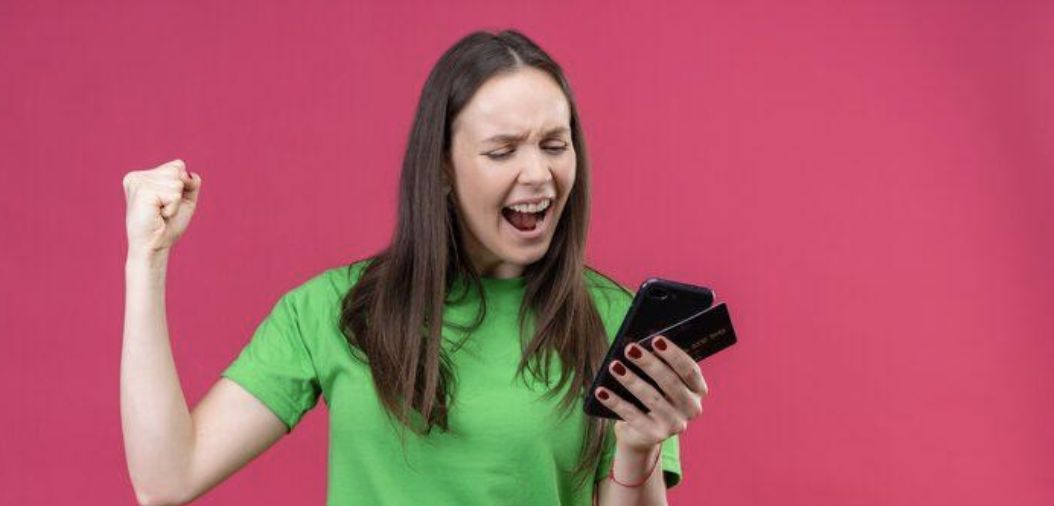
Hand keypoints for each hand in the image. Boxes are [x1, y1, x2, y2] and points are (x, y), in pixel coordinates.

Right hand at [122, 159, 201, 256]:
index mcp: (143, 175)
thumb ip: (191, 182)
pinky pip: (174, 195)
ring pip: (177, 182)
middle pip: (178, 171)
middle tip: (163, 209)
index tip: (166, 202)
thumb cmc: (168, 224)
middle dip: (178, 194)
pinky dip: (172, 208)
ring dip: (175, 202)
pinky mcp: (142, 192)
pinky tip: (158, 215)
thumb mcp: (185, 199)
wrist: (155, 246)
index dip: (182, 186)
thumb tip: (183, 172)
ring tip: (160, 212)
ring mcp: (138, 182)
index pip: (177, 165)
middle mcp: (137, 176)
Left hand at [593, 336, 708, 451]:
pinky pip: (632, 415)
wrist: (642, 431)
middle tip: (629, 348)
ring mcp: (675, 424)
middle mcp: (692, 409)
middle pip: (670, 382)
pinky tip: (602, 391)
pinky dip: (615, 402)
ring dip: (630, 380)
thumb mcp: (660, 380)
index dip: (673, 354)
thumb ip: (658, 364)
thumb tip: (638, 345)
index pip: (690, 370)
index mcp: (698, 390)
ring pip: (651, 398)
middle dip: (648, 363)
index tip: (656, 339)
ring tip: (614, 366)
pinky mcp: (655, 435)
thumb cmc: (653, 394)